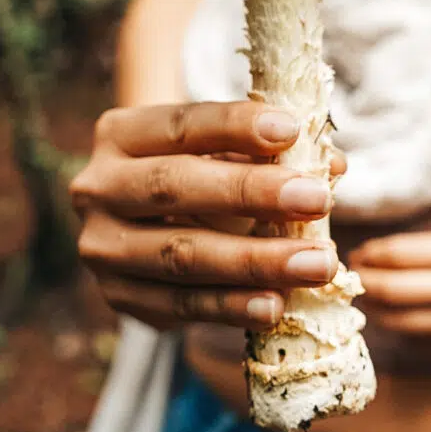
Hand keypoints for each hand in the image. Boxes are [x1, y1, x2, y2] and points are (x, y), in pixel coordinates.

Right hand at [71, 101, 342, 330]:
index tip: (292, 130)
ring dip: (256, 261)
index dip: (236, 126)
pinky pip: (180, 306)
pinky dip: (231, 307)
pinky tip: (276, 305)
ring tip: (317, 264)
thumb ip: (269, 154)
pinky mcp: (118, 296)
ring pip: (182, 255)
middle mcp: (98, 187)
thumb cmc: (195, 170)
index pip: (181, 124)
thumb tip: (332, 165)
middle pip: (175, 187)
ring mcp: (101, 247)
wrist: (140, 219)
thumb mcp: (221, 152)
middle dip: (251, 193)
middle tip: (316, 199)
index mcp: (120, 134)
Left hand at [350, 231, 430, 355]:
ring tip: (365, 295)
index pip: (398, 253)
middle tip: (351, 278)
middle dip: (363, 283)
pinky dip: (392, 325)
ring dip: (371, 307)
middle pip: (393, 290)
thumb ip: (414, 250)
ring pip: (396, 319)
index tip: (356, 254)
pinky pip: (409, 338)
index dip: (369, 255)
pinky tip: (389, 313)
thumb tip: (363, 258)